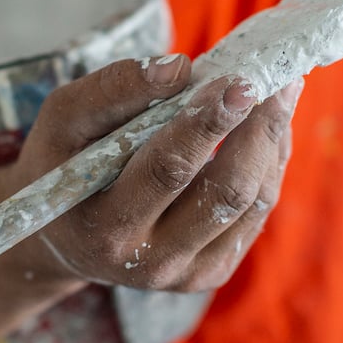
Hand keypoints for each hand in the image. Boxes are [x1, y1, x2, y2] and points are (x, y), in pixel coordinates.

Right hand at [9, 55, 300, 291]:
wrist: (68, 239)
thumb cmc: (63, 165)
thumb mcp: (62, 121)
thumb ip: (111, 91)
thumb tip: (179, 69)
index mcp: (106, 228)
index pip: (167, 171)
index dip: (206, 124)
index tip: (238, 80)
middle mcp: (151, 262)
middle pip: (224, 193)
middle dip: (256, 132)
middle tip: (277, 81)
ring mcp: (188, 273)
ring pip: (251, 202)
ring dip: (271, 142)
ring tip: (281, 92)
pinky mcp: (213, 271)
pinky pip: (257, 212)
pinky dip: (270, 163)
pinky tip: (268, 128)